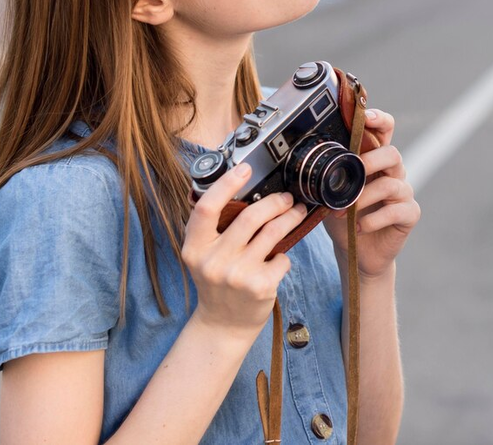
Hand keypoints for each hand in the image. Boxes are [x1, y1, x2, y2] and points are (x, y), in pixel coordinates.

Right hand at [182, 162, 308, 337]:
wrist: (223, 324)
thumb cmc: (217, 281)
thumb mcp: (204, 254)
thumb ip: (214, 228)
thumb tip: (240, 187)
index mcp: (195, 248)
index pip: (206, 208)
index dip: (227, 185)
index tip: (246, 168)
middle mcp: (212, 261)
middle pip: (251, 216)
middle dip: (276, 202)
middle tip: (287, 198)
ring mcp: (237, 275)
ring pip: (273, 232)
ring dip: (291, 218)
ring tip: (297, 212)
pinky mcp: (259, 287)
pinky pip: (282, 257)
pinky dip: (285, 255)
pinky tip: (280, 258)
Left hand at [324, 109, 420, 278]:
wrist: (356, 252)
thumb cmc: (344, 219)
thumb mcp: (330, 193)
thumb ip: (327, 175)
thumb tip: (304, 161)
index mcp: (374, 160)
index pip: (384, 130)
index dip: (379, 119)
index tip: (366, 117)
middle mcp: (393, 172)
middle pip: (392, 153)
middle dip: (371, 161)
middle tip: (353, 173)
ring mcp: (403, 192)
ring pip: (392, 183)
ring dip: (364, 197)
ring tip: (344, 211)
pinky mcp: (409, 213)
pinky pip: (397, 210)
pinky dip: (373, 219)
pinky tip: (359, 226)